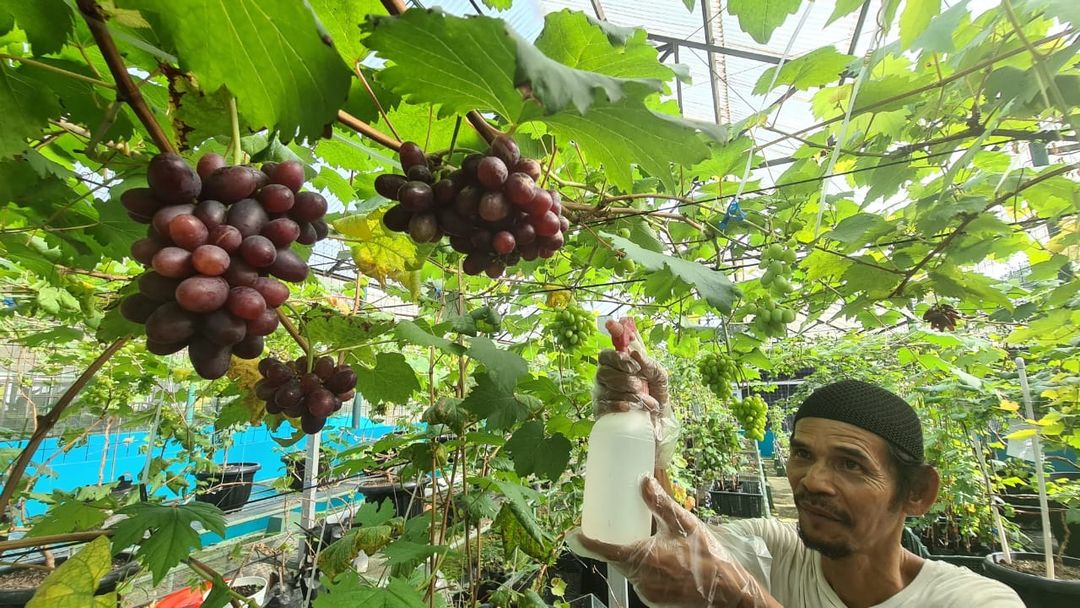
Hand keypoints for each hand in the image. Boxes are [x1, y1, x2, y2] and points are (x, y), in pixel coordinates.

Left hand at [576, 478, 771, 607]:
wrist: (729, 594)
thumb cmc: (709, 559)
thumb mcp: (685, 525)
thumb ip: (661, 503)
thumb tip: (643, 480)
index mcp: (645, 559)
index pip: (607, 551)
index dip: (587, 544)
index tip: (573, 536)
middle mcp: (642, 580)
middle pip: (617, 560)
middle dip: (612, 544)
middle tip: (611, 527)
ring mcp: (648, 594)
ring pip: (628, 571)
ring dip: (629, 556)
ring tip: (640, 539)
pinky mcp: (654, 601)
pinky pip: (640, 581)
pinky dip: (641, 569)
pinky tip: (654, 558)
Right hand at [594, 349, 666, 414]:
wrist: (658, 416)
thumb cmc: (656, 391)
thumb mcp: (658, 375)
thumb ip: (649, 364)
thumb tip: (635, 354)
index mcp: (616, 364)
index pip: (605, 355)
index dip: (617, 359)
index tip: (634, 368)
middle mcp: (606, 377)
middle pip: (603, 373)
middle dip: (624, 380)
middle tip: (639, 386)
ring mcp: (602, 394)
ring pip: (606, 390)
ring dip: (628, 395)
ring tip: (643, 400)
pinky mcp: (602, 410)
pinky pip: (604, 406)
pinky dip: (618, 405)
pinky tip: (629, 407)